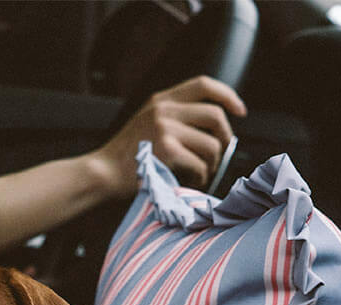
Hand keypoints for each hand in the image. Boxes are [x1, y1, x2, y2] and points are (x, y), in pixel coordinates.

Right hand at [88, 76, 247, 194]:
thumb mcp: (145, 124)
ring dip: (212, 164)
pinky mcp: (167, 151)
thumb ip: (171, 118)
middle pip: (215, 115)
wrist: (101, 174)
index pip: (203, 84)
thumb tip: (210, 127)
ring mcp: (165, 129)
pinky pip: (199, 164)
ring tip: (202, 174)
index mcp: (160, 100)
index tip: (240, 111)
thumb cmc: (123, 158)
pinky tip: (193, 182)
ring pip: (211, 144)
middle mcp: (164, 110)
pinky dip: (201, 177)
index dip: (227, 96)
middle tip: (221, 155)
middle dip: (225, 138)